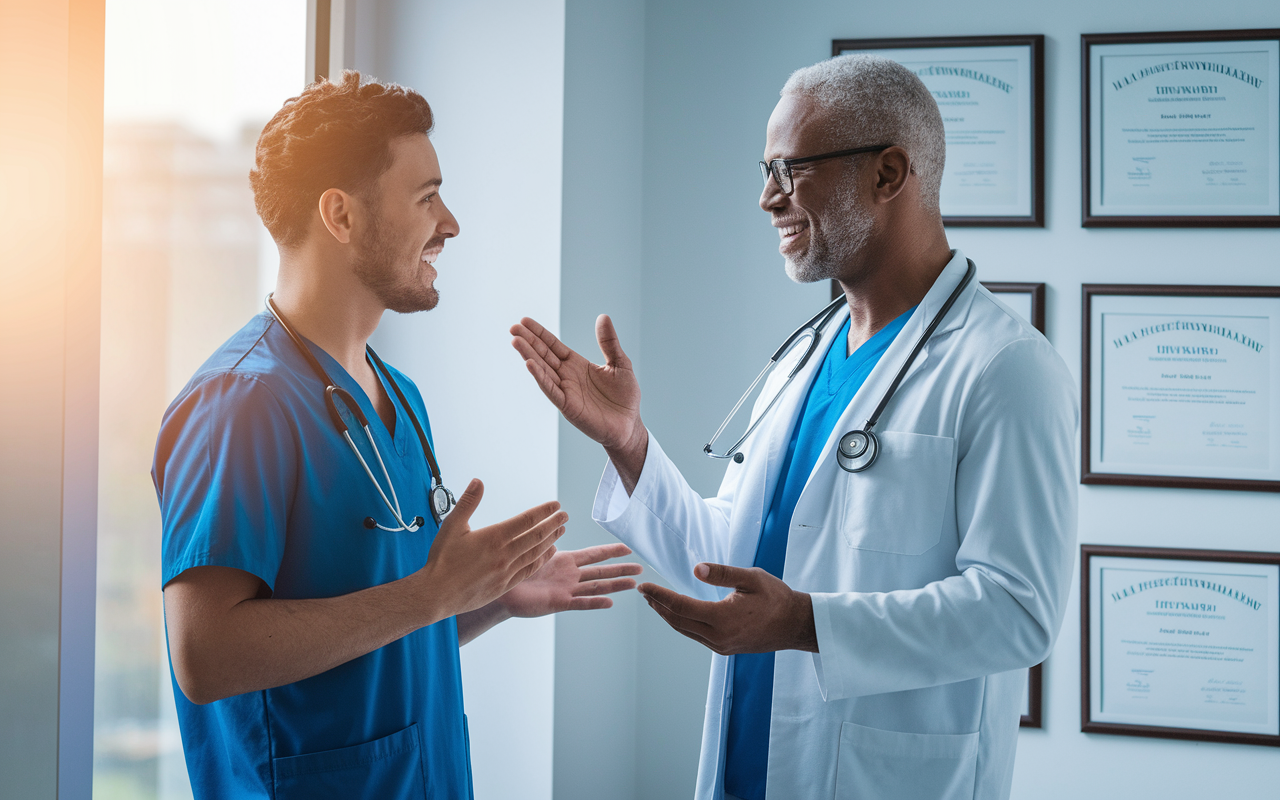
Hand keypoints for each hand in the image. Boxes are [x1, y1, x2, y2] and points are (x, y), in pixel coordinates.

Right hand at [416, 479, 566, 618]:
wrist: (436, 594)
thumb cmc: (442, 560)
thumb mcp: (452, 525)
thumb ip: (468, 502)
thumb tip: (478, 482)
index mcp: (494, 537)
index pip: (527, 520)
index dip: (544, 512)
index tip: (555, 506)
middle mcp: (505, 554)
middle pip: (537, 536)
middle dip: (553, 524)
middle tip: (564, 516)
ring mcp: (506, 571)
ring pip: (536, 553)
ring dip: (551, 540)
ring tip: (561, 531)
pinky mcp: (505, 585)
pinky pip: (529, 570)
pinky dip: (541, 560)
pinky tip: (548, 554)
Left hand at [500, 543, 643, 617]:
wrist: (502, 590)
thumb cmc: (515, 569)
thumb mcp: (534, 550)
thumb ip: (547, 541)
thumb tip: (556, 527)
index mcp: (565, 560)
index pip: (594, 554)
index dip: (611, 551)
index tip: (628, 548)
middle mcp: (570, 575)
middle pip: (601, 571)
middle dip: (621, 569)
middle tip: (641, 568)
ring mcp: (567, 590)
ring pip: (596, 587)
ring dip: (614, 586)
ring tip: (633, 585)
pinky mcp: (559, 603)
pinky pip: (580, 603)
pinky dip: (594, 603)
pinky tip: (610, 603)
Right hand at [511, 315, 643, 452]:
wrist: (629, 425)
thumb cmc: (624, 396)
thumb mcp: (620, 363)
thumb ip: (609, 342)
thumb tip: (603, 316)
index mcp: (576, 364)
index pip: (553, 346)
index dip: (540, 334)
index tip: (524, 321)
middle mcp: (567, 376)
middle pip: (543, 355)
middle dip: (529, 341)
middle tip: (513, 327)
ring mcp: (566, 391)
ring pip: (543, 370)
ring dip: (529, 356)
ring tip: (516, 341)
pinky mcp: (568, 406)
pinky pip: (551, 390)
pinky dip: (540, 377)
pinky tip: (529, 364)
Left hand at [638, 563, 817, 654]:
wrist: (796, 625)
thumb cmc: (777, 598)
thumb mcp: (752, 578)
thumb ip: (723, 573)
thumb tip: (697, 569)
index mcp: (722, 619)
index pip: (681, 606)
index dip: (660, 596)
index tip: (645, 586)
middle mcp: (718, 637)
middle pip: (678, 621)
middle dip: (658, 606)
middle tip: (644, 592)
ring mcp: (721, 646)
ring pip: (685, 631)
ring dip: (668, 616)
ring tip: (654, 602)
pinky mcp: (725, 648)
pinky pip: (696, 636)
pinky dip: (682, 623)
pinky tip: (677, 613)